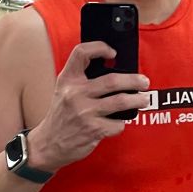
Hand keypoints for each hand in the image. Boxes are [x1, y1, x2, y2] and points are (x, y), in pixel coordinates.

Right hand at [29, 41, 150, 171]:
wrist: (48, 144)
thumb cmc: (61, 115)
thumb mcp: (64, 91)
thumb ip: (81, 78)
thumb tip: (113, 67)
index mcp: (68, 80)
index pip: (81, 53)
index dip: (99, 47)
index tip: (113, 53)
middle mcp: (75, 94)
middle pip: (112, 80)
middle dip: (133, 80)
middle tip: (144, 82)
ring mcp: (85, 112)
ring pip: (120, 101)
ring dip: (137, 100)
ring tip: (143, 99)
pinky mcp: (93, 130)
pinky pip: (118, 123)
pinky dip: (122, 123)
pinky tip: (119, 122)